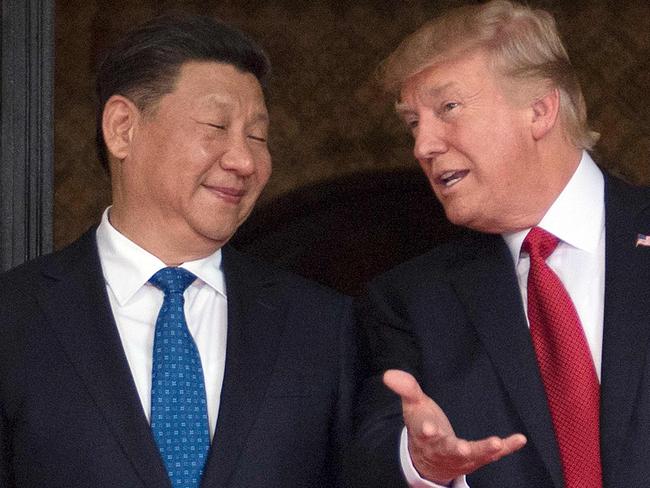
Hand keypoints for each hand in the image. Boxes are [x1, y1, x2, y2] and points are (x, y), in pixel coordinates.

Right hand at [383, 369, 526, 484]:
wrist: (428, 461)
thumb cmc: (423, 426)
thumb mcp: (413, 406)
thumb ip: (406, 388)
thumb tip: (389, 374)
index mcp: (425, 434)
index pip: (423, 432)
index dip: (426, 429)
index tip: (428, 427)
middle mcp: (442, 449)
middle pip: (448, 449)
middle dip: (454, 449)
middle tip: (462, 448)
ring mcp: (461, 457)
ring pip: (472, 456)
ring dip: (484, 450)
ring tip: (495, 443)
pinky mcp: (477, 458)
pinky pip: (493, 454)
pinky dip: (507, 448)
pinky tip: (519, 439)